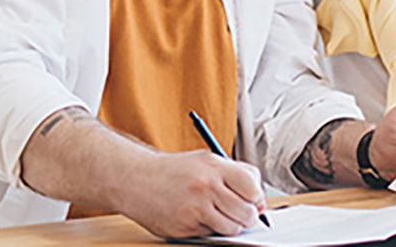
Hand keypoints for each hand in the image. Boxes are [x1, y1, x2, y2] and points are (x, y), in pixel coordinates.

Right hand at [118, 149, 266, 238]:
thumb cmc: (174, 171)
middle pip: (247, 212)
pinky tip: (197, 217)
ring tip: (218, 215)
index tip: (253, 200)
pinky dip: (209, 230)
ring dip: (230, 226)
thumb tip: (259, 199)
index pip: (253, 187)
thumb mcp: (205, 160)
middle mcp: (206, 187)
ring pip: (232, 228)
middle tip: (240, 213)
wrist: (136, 179)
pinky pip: (211, 235)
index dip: (257, 197)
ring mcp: (195, 209)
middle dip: (248, 216)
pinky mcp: (184, 227)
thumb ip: (233, 174)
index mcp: (215, 167)